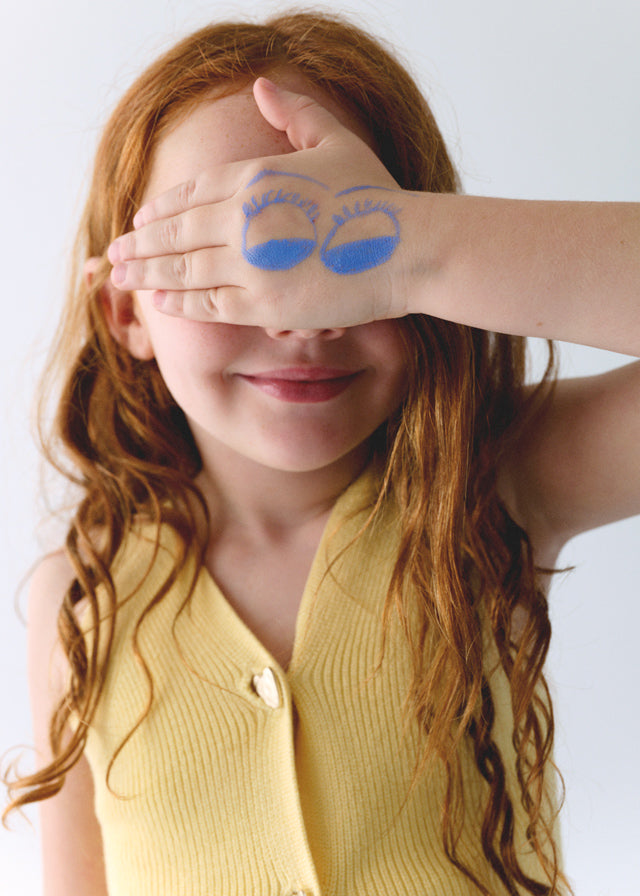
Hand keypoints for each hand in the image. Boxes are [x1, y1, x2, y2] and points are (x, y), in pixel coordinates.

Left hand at [107, 78, 411, 329]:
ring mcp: (251, 264)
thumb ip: (295, 114)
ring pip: (184, 269)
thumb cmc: (376, 198)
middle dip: (141, 244)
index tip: (140, 219)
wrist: (407, 250)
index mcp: (257, 176)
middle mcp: (245, 218)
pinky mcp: (264, 305)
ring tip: (121, 277)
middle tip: (113, 253)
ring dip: (147, 274)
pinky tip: (160, 302)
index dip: (162, 208)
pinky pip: (210, 304)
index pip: (192, 192)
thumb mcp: (335, 142)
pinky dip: (181, 302)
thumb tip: (261, 85)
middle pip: (177, 232)